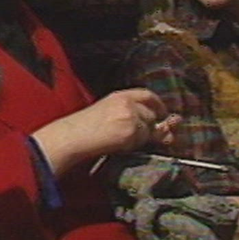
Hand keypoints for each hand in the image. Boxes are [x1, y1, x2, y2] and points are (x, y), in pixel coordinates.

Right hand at [32, 89, 174, 174]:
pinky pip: (142, 139)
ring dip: (141, 137)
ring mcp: (130, 116)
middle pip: (151, 113)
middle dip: (151, 125)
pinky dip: (135, 144)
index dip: (157, 104)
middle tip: (141, 134)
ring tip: (120, 139)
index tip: (162, 113)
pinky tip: (119, 144)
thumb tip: (164, 128)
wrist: (74, 136)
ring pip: (148, 128)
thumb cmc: (85, 128)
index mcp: (119, 95)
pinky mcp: (131, 131)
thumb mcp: (109, 113)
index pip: (147, 94)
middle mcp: (127, 102)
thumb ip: (132, 115)